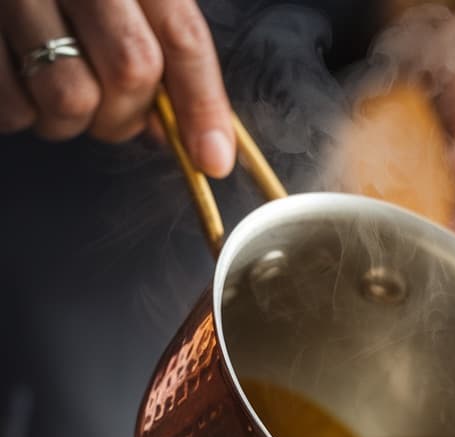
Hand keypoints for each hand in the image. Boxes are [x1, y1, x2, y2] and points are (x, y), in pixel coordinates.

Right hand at [0, 0, 234, 175]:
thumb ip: (160, 48)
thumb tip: (178, 131)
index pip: (181, 36)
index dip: (202, 105)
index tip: (212, 159)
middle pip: (131, 70)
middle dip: (129, 115)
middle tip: (112, 113)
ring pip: (70, 98)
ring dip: (71, 120)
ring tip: (56, 91)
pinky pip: (12, 106)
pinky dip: (21, 112)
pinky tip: (20, 82)